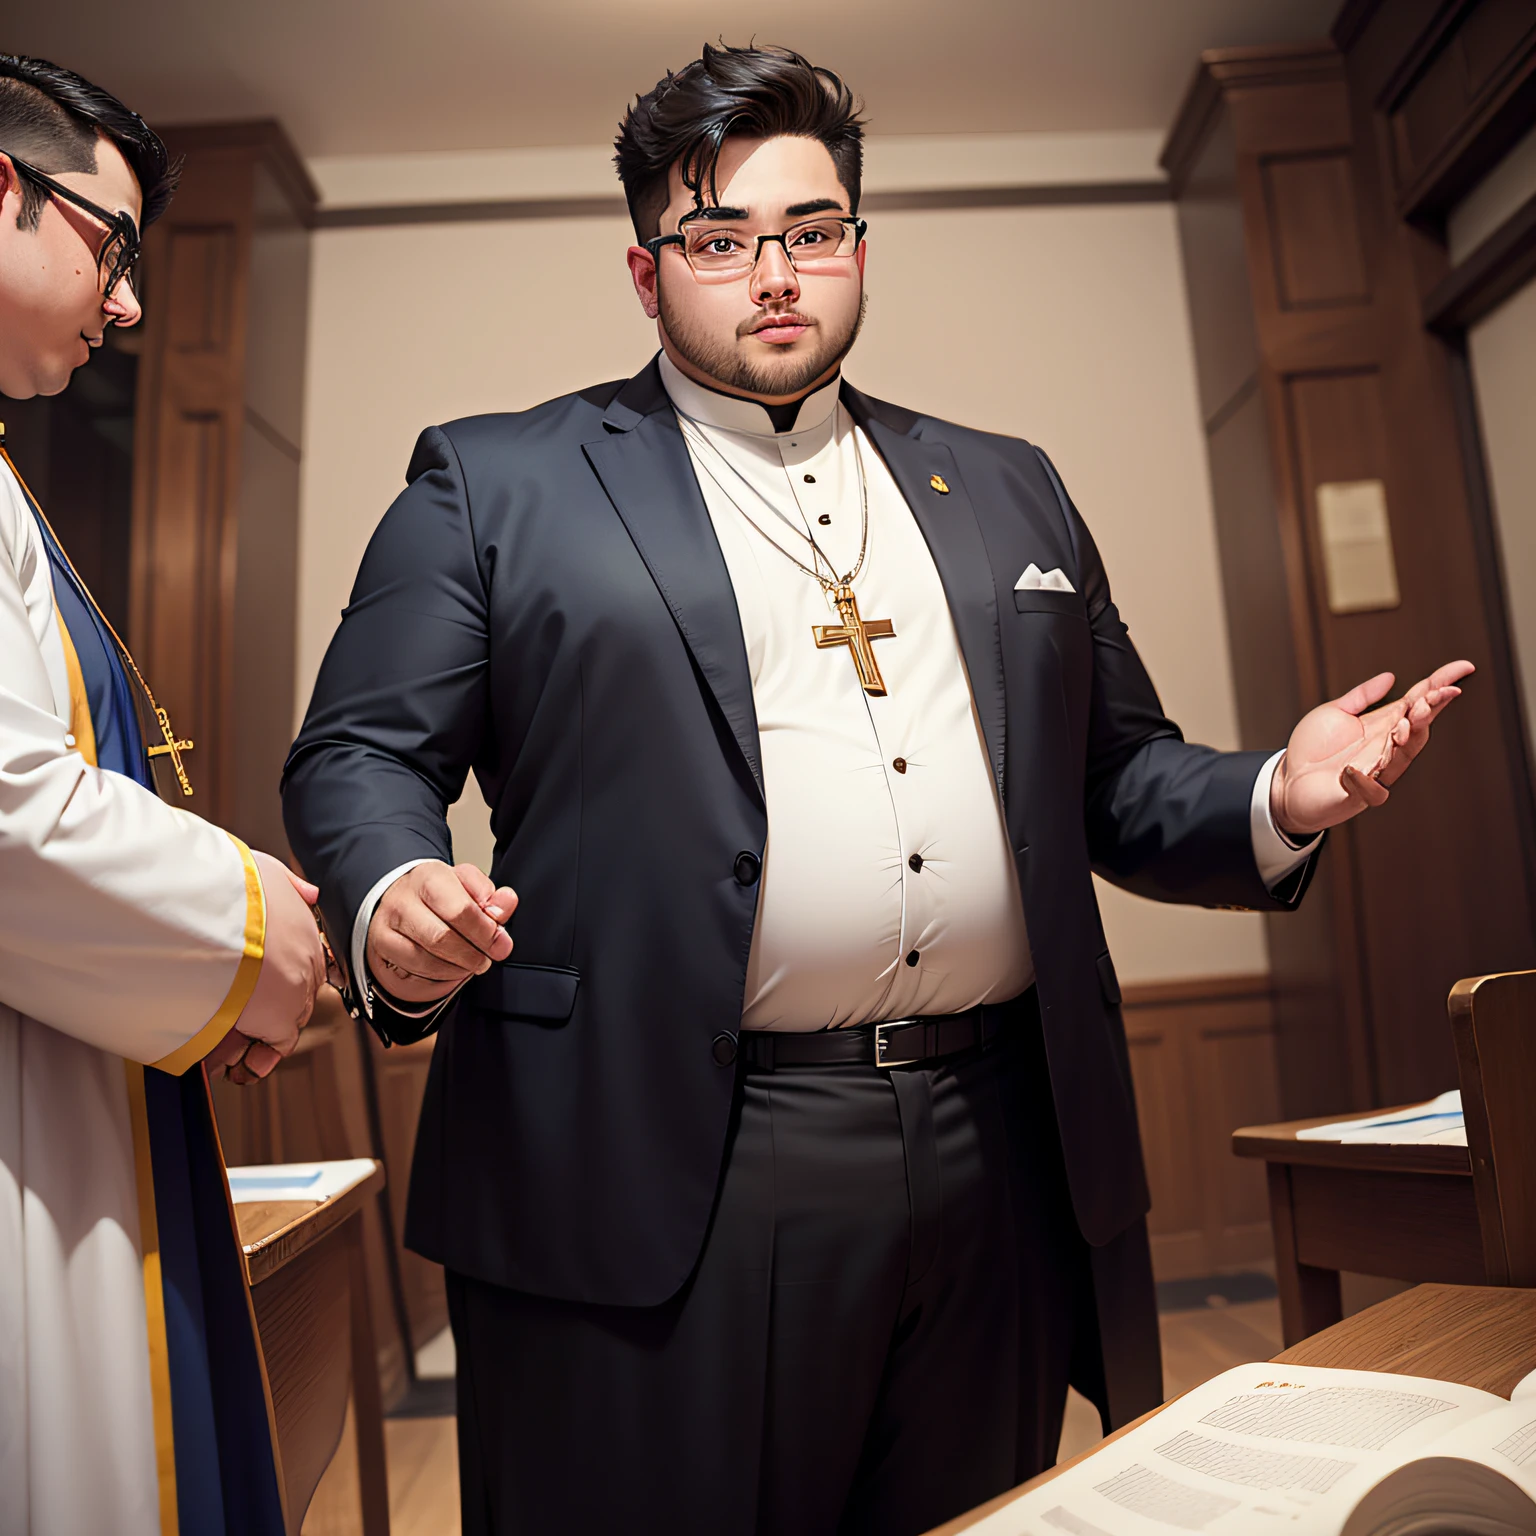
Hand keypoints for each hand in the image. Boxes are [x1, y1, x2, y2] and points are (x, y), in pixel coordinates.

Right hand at [211, 851, 326, 1084]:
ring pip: (288, 1018)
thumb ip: (287, 884)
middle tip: (244, 1022)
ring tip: (232, 1048)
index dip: (285, 979)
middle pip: (300, 991)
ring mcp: (296, 986)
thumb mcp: (262, 869)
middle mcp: (306, 955)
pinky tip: (237, 1063)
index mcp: (302, 924)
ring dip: (263, 1032)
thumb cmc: (225, 886)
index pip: (307, 961)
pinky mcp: (279, 1015)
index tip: (264, 990)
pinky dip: (260, 1055)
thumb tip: (309, 894)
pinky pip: (277, 1043)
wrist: (209, 909)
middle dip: (274, 1008)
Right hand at [366, 861, 517, 1005]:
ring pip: (426, 959)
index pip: (460, 909)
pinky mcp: (382, 946)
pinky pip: (413, 970)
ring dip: (457, 967)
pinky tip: (452, 968)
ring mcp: (388, 925)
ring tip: (472, 963)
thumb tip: (506, 902)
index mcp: (429, 877)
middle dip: (472, 954)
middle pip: (442, 938)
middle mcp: (403, 900)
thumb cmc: (437, 891)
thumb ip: (489, 895)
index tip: (501, 943)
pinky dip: (439, 974)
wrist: (399, 894)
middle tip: (488, 958)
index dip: (485, 932)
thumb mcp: (467, 884)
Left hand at [1270, 660, 1474, 837]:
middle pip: (1418, 728)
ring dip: (1407, 739)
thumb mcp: (1334, 712)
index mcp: (1383, 725)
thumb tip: (1390, 677)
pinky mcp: (1357, 795)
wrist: (1288, 782)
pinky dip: (1363, 781)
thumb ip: (1361, 695)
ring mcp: (1375, 772)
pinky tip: (1352, 769)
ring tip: (1404, 723)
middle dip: (1428, 712)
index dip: (1440, 685)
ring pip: (1403, 757)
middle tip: (1430, 698)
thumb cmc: (1312, 749)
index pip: (1418, 702)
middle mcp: (1385, 747)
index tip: (1464, 667)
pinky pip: (1371, 791)